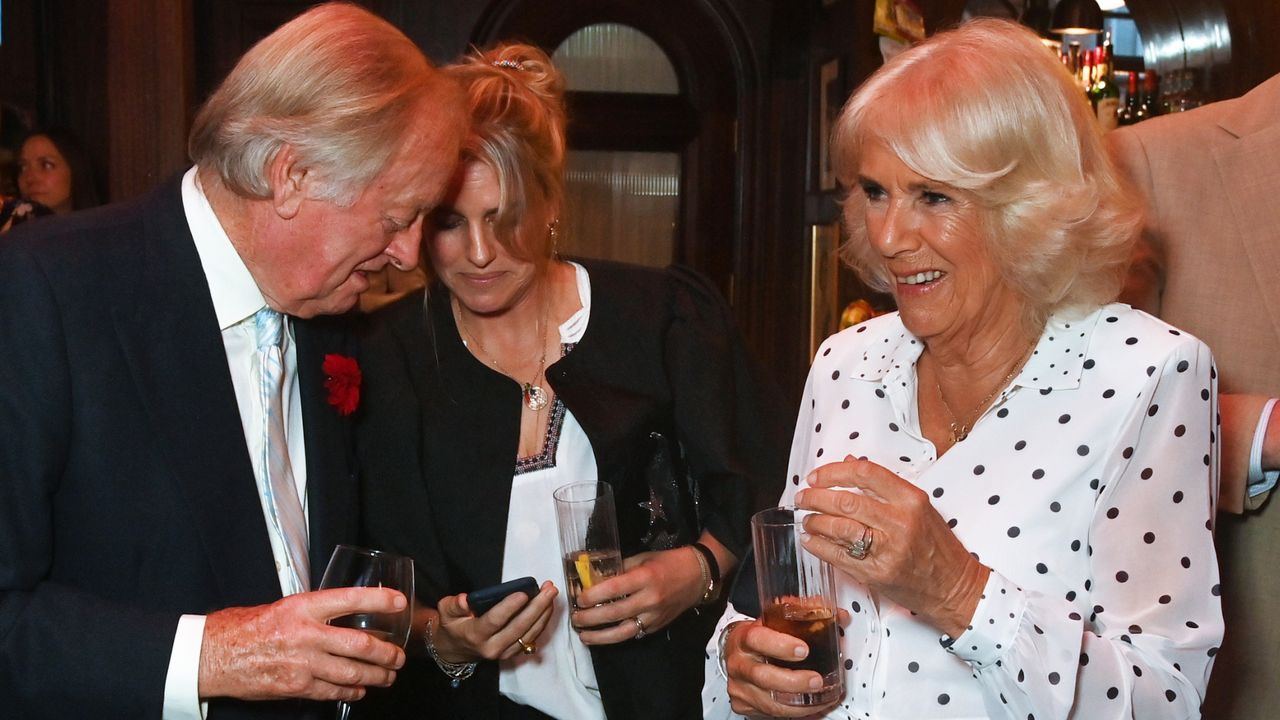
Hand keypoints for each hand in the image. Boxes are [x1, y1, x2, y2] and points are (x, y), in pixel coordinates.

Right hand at [198, 587, 407, 702]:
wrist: (213, 655)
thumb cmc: (246, 627)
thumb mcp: (282, 607)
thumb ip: (314, 612)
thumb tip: (345, 614)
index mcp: (303, 607)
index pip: (350, 599)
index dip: (379, 600)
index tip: (399, 602)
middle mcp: (306, 634)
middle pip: (359, 644)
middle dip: (386, 653)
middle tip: (400, 657)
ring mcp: (301, 663)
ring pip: (351, 672)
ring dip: (375, 676)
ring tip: (388, 676)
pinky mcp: (295, 686)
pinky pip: (331, 691)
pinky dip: (350, 691)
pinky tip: (359, 690)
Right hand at [431, 581, 557, 662]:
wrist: (456, 650)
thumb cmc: (453, 625)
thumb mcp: (446, 612)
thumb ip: (454, 605)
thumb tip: (465, 600)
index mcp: (475, 635)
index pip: (495, 621)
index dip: (509, 608)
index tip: (523, 593)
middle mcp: (492, 647)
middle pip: (519, 627)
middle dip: (537, 607)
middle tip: (549, 589)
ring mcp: (505, 652)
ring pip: (529, 633)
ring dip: (544, 613)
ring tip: (551, 593)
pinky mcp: (513, 653)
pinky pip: (532, 638)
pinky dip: (542, 621)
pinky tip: (548, 606)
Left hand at [572, 547, 702, 644]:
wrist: (697, 576)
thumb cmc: (667, 562)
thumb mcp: (642, 558)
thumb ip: (619, 569)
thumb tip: (594, 577)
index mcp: (645, 577)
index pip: (613, 589)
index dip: (593, 595)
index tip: (578, 599)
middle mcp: (650, 599)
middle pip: (614, 613)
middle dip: (590, 618)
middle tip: (575, 618)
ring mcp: (654, 616)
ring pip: (623, 632)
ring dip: (600, 637)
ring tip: (583, 636)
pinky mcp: (657, 627)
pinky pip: (634, 634)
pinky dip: (616, 637)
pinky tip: (602, 637)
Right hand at [723, 620, 840, 717]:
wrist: (737, 655)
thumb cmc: (758, 638)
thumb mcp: (773, 621)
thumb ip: (804, 616)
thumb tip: (839, 616)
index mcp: (744, 638)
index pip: (757, 639)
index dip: (780, 645)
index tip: (803, 650)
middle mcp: (739, 663)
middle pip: (762, 676)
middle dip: (794, 681)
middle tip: (816, 680)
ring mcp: (740, 687)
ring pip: (768, 701)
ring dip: (798, 703)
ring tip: (820, 696)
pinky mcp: (745, 705)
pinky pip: (771, 713)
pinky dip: (795, 712)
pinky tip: (811, 707)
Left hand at [796, 456, 988, 637]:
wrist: (955, 587)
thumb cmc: (937, 546)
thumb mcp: (919, 507)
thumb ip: (884, 486)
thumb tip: (849, 462)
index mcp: (911, 499)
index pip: (864, 473)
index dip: (833, 472)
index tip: (816, 476)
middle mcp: (900, 522)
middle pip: (846, 500)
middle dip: (816, 497)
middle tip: (803, 497)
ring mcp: (888, 549)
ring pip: (839, 528)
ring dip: (814, 522)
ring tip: (807, 519)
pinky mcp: (877, 574)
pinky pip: (839, 556)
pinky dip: (819, 546)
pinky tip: (810, 540)